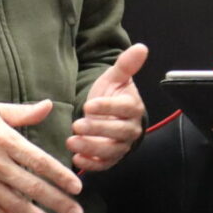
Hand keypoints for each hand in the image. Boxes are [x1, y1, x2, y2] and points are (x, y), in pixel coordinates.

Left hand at [69, 43, 147, 171]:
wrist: (109, 114)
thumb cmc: (112, 94)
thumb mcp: (116, 77)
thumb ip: (126, 64)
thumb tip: (141, 47)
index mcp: (133, 108)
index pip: (123, 109)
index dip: (107, 108)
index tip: (89, 105)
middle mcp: (130, 129)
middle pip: (118, 132)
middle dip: (97, 129)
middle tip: (77, 125)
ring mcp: (121, 146)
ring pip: (110, 150)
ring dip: (91, 147)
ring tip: (71, 142)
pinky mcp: (111, 159)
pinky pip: (104, 164)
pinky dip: (91, 164)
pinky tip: (77, 159)